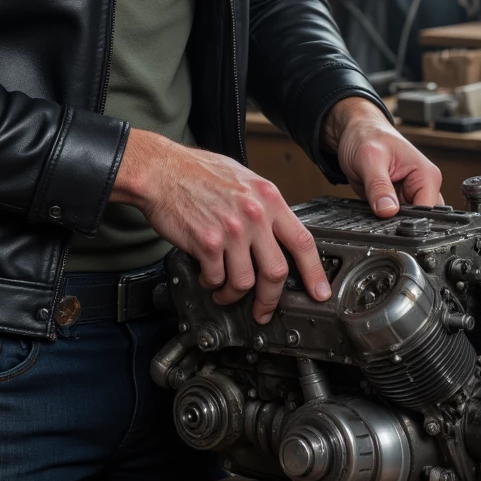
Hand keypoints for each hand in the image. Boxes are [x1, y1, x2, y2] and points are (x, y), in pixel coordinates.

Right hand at [111, 128, 330, 324]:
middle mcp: (255, 215)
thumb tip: (276, 233)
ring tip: (225, 291)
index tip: (319, 292)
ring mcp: (232, 230)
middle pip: (276, 272)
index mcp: (269, 198)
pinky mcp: (207, 243)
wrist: (161, 170)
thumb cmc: (198, 171)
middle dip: (270, 299)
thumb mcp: (244, 179)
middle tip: (264, 310)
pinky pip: (216, 278)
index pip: (303, 241)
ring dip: (233, 294)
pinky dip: (211, 283)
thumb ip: (263, 205)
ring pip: (245, 281)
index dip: (314, 273)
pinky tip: (207, 275)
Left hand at [323, 97, 441, 216]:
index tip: (391, 221)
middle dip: (400, 223)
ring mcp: (408, 196)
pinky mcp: (394, 202)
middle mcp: (422, 187)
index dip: (410, 221)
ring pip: (405, 221)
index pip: (428, 211)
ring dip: (390, 221)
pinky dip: (382, 219)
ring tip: (374, 206)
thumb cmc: (366, 135)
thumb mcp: (370, 158)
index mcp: (427, 175)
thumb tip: (388, 210)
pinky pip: (392, 219)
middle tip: (379, 213)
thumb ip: (379, 186)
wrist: (353, 132)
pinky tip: (372, 208)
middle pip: (420, 220)